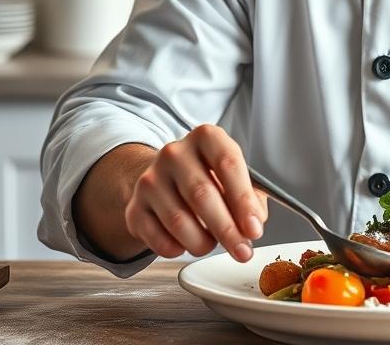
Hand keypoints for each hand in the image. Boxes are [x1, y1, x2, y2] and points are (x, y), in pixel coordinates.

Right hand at [123, 124, 267, 260]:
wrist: (166, 180)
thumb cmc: (209, 178)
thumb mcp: (235, 178)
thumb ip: (250, 198)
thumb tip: (253, 224)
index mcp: (206, 137)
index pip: (227, 164)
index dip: (243, 201)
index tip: (254, 228)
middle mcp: (174, 153)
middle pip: (202, 195)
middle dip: (227, 230)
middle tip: (242, 251)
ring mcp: (150, 179)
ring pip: (179, 222)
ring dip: (202, 243)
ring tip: (212, 243)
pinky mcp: (135, 208)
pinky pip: (159, 240)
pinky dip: (178, 250)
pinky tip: (187, 244)